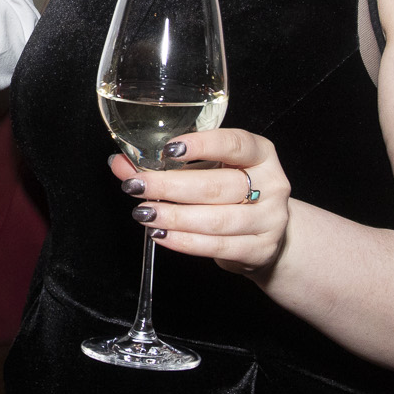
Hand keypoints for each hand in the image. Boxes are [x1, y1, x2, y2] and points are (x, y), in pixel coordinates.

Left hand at [108, 127, 292, 276]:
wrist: (268, 234)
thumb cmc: (232, 195)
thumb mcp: (206, 171)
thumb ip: (166, 166)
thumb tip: (121, 164)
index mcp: (261, 154)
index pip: (235, 143)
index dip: (203, 145)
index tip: (170, 148)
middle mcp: (272, 184)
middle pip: (217, 185)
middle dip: (171, 186)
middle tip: (137, 186)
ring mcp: (270, 219)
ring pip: (217, 219)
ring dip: (175, 217)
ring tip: (144, 213)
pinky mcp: (261, 250)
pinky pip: (218, 246)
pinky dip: (185, 242)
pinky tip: (162, 235)